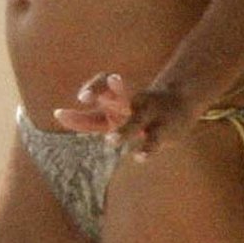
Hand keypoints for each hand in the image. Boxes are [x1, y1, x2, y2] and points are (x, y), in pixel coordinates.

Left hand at [53, 74, 196, 159]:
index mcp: (118, 97)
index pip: (102, 84)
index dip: (87, 89)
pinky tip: (138, 158)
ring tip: (109, 141)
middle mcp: (132, 102)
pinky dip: (148, 148)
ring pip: (136, 121)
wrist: (183, 98)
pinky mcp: (165, 128)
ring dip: (123, 129)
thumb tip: (60, 116)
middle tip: (83, 98)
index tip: (60, 111)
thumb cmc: (140, 108)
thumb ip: (89, 118)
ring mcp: (150, 113)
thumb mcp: (115, 111)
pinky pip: (155, 140)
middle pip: (116, 95)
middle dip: (102, 94)